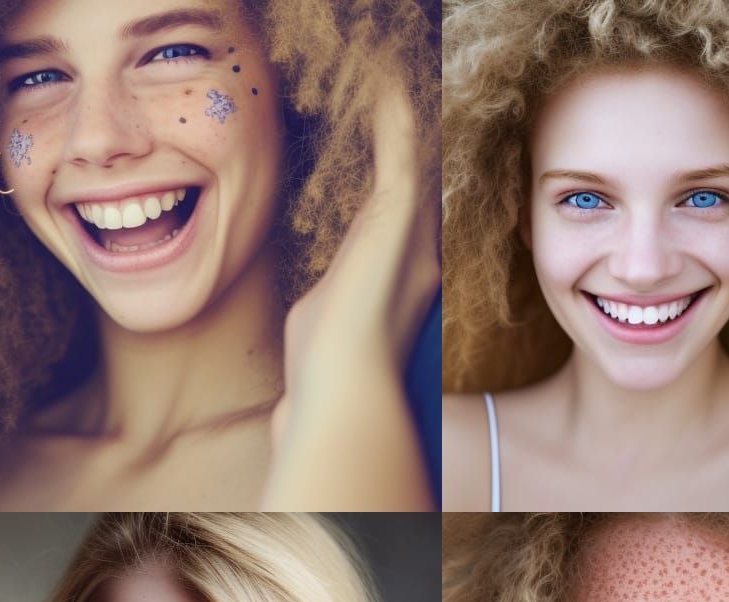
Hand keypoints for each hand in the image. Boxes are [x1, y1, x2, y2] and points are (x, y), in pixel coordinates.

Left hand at [262, 78, 438, 509]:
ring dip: (403, 123)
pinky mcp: (398, 219)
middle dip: (408, 150)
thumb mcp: (318, 342)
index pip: (399, 228)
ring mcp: (410, 238)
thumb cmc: (323, 378)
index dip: (397, 193)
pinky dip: (395, 115)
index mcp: (398, 290)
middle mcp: (415, 260)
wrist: (341, 393)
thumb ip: (326, 320)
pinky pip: (400, 150)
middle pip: (413, 190)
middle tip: (402, 110)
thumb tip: (312, 348)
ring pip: (411, 162)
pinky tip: (387, 82)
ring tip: (394, 82)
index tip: (391, 165)